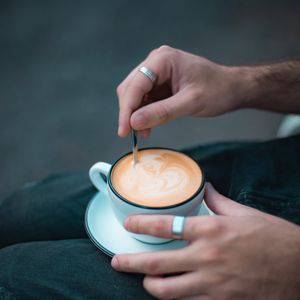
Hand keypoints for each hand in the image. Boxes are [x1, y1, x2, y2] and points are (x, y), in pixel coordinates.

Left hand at [111, 183, 299, 299]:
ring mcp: (213, 283)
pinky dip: (176, 298)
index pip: (166, 226)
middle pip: (157, 263)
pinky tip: (172, 292)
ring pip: (167, 291)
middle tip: (118, 261)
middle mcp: (207, 257)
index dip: (142, 225)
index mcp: (211, 230)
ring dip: (150, 285)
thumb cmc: (273, 238)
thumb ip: (219, 202)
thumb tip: (206, 190)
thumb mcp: (244, 213)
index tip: (128, 224)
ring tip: (145, 279)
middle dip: (131, 263)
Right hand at [117, 46, 243, 136]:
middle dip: (129, 112)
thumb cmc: (218, 90)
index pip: (136, 84)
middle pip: (131, 88)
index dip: (127, 109)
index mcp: (163, 59)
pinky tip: (148, 126)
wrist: (232, 89)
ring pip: (135, 96)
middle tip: (131, 134)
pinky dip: (144, 114)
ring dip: (136, 115)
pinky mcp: (160, 84)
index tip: (123, 130)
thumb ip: (162, 112)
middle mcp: (156, 63)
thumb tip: (134, 122)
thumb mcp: (191, 102)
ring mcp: (157, 73)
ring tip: (144, 132)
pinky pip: (145, 100)